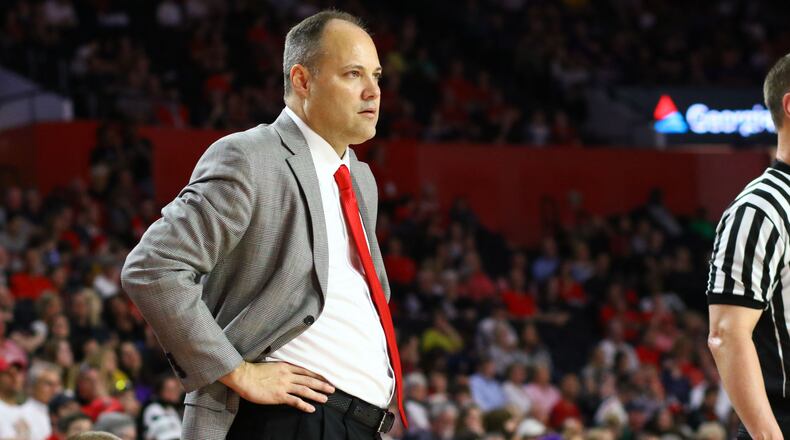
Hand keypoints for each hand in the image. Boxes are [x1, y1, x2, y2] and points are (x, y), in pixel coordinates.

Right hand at [220, 361, 334, 412]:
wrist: (243, 376)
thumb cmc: (254, 371)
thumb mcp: (271, 365)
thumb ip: (282, 369)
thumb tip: (288, 372)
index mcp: (286, 367)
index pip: (306, 371)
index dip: (317, 375)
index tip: (326, 377)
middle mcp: (287, 375)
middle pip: (309, 380)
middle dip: (322, 384)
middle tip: (332, 388)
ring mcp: (284, 385)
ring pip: (305, 390)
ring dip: (317, 394)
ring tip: (326, 398)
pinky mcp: (279, 395)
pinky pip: (295, 401)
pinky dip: (304, 405)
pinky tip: (311, 409)